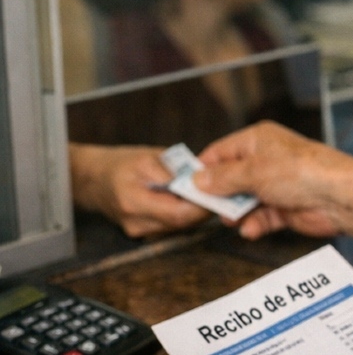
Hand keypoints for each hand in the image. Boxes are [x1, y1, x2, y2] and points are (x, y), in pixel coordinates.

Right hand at [69, 143, 209, 237]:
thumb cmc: (121, 164)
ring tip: (206, 191)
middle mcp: (136, 223)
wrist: (94, 179)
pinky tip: (190, 199)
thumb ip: (174, 169)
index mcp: (133, 202)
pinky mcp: (144, 233)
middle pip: (182, 223)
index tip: (218, 190)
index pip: (177, 214)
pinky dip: (184, 214)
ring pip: (180, 227)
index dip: (201, 205)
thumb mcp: (147, 158)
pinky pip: (172, 226)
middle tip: (219, 189)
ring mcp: (139, 232)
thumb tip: (201, 177)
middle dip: (203, 207)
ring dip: (196, 211)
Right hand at [195, 121, 352, 239]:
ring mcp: (277, 185)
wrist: (338, 197)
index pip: (220, 152)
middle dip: (219, 195)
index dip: (202, 170)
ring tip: (231, 220)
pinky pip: (261, 217)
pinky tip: (250, 230)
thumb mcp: (253, 172)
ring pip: (245, 201)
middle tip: (205, 209)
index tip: (185, 187)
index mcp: (258, 141)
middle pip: (230, 179)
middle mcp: (267, 160)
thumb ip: (223, 178)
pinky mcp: (286, 207)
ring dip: (237, 213)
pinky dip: (255, 224)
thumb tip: (198, 180)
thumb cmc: (302, 172)